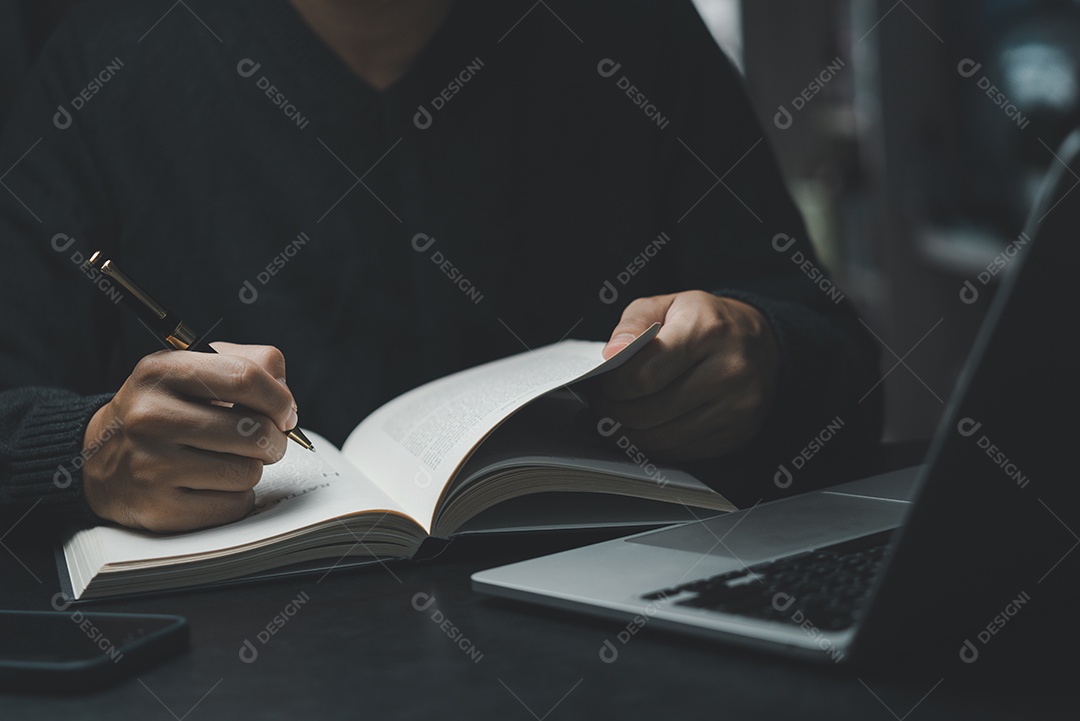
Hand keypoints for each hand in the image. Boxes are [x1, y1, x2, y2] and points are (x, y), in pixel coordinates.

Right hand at [82, 343, 296, 531]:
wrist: (98, 458)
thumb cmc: (164, 409)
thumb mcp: (192, 367)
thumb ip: (250, 364)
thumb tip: (287, 399)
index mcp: (162, 371)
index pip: (245, 377)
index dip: (280, 398)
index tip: (285, 412)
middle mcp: (151, 417)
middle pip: (255, 431)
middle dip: (274, 439)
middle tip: (263, 440)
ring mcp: (151, 466)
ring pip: (248, 472)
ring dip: (251, 468)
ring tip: (228, 459)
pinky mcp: (159, 508)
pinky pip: (233, 506)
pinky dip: (236, 498)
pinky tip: (212, 485)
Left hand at [593, 291, 778, 460]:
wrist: (760, 344)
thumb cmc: (706, 323)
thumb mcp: (668, 305)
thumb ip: (633, 325)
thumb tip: (611, 355)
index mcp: (707, 331)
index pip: (643, 376)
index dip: (611, 385)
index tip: (601, 382)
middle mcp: (729, 372)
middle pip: (646, 413)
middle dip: (611, 412)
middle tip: (599, 401)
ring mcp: (736, 408)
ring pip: (658, 439)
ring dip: (625, 432)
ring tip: (613, 415)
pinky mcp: (736, 434)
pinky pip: (677, 452)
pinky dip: (650, 445)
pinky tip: (640, 428)